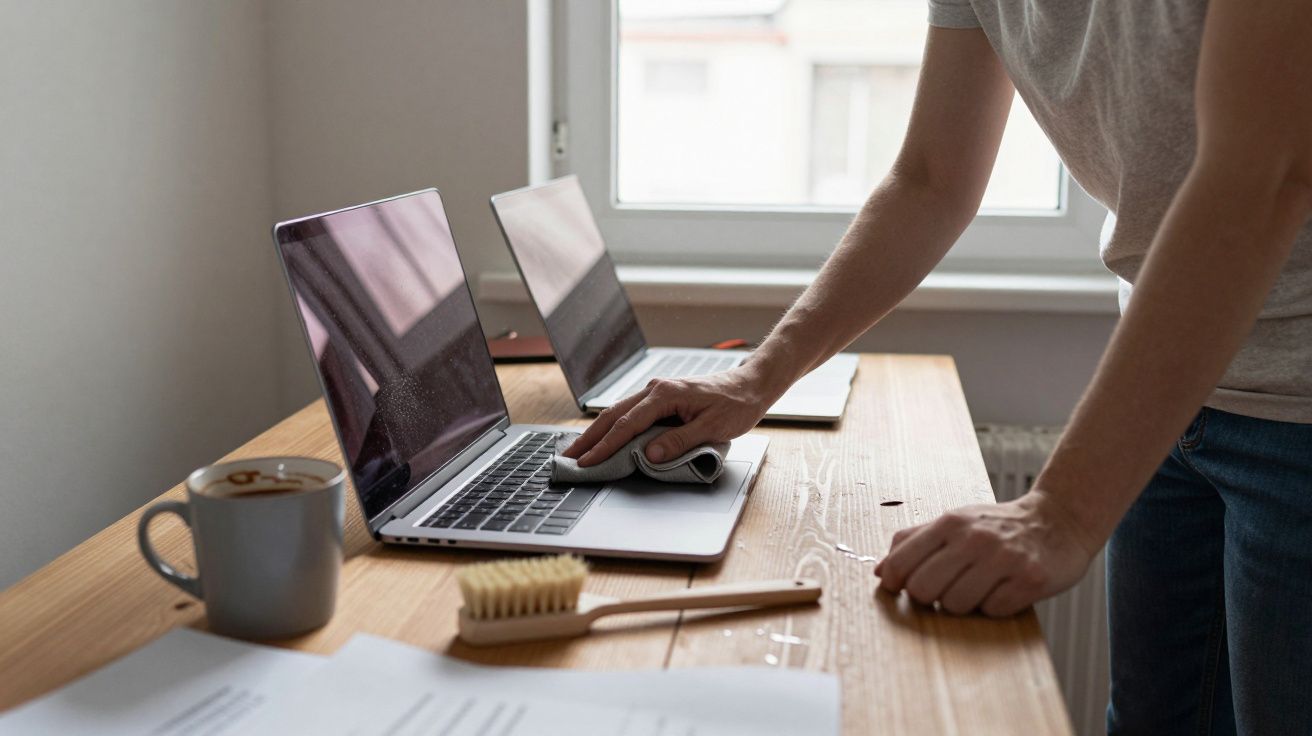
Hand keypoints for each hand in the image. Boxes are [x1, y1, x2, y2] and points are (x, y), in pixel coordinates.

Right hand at [562, 366, 779, 466]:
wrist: (750, 385)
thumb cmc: (736, 405)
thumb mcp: (712, 428)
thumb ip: (679, 442)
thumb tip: (649, 455)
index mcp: (665, 395)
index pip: (627, 425)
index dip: (605, 447)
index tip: (588, 462)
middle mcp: (655, 389)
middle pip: (613, 415)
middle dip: (590, 438)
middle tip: (570, 457)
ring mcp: (656, 391)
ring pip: (618, 412)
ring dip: (598, 432)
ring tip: (580, 450)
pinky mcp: (660, 397)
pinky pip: (630, 412)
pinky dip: (613, 426)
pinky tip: (605, 437)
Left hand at [873, 490, 1098, 616]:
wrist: (1059, 520)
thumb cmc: (997, 526)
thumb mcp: (954, 521)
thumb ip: (913, 541)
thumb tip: (878, 571)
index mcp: (949, 523)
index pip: (900, 564)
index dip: (895, 584)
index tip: (903, 588)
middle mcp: (974, 538)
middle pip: (923, 590)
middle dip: (929, 598)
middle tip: (946, 589)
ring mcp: (1004, 559)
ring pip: (956, 606)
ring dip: (964, 604)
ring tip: (979, 586)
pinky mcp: (1030, 580)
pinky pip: (993, 611)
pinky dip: (994, 606)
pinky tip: (1004, 589)